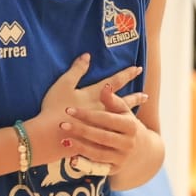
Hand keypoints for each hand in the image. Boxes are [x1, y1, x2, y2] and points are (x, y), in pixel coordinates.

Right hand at [28, 55, 143, 167]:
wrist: (49, 135)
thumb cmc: (54, 107)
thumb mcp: (63, 84)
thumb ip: (76, 70)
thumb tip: (87, 56)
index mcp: (95, 95)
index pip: (115, 82)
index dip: (126, 74)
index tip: (138, 68)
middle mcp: (101, 109)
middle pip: (122, 102)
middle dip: (134, 97)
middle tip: (146, 95)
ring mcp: (100, 126)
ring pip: (119, 119)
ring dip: (129, 115)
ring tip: (136, 117)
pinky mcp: (95, 139)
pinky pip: (111, 134)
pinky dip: (117, 133)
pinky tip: (122, 134)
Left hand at [59, 72, 149, 175]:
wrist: (140, 150)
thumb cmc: (126, 124)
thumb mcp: (123, 111)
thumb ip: (113, 100)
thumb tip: (105, 86)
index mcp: (131, 126)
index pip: (106, 119)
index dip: (87, 114)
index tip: (69, 110)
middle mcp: (128, 144)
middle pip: (102, 136)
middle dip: (81, 130)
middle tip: (62, 125)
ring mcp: (122, 158)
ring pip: (99, 154)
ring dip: (80, 147)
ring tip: (64, 140)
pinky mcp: (114, 170)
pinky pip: (98, 168)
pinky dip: (85, 164)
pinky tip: (71, 159)